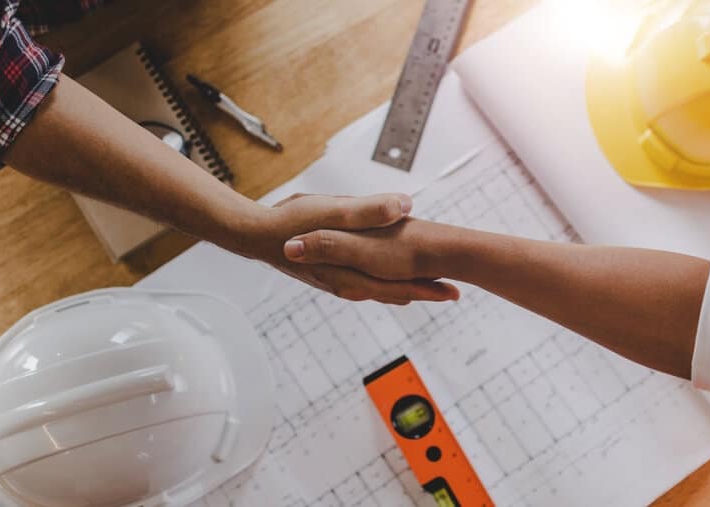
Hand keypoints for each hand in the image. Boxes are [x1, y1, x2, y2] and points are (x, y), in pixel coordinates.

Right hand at [245, 194, 458, 304]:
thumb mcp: (332, 212)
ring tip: (429, 288)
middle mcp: (347, 283)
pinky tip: (389, 279)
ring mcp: (338, 280)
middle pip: (393, 291)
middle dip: (422, 292)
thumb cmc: (291, 222)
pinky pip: (367, 283)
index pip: (398, 285)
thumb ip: (369, 212)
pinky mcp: (331, 273)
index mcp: (351, 272)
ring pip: (380, 289)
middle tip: (452, 292)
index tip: (454, 290)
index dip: (427, 287)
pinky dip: (385, 283)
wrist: (255, 235)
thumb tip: (404, 206)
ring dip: (404, 288)